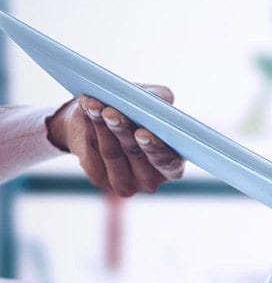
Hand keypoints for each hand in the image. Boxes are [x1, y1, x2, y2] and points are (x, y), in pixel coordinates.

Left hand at [46, 86, 184, 196]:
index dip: (156, 148)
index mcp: (172, 164)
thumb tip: (160, 100)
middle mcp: (151, 179)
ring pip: (112, 152)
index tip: (142, 133)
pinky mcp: (99, 178)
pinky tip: (87, 110)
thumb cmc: (135, 111)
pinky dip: (89, 127)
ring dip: (101, 126)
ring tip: (94, 104)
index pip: (168, 162)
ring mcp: (125, 182)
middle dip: (122, 131)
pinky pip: (93, 151)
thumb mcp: (152, 100)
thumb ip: (162, 100)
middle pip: (135, 154)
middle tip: (110, 113)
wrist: (101, 119)